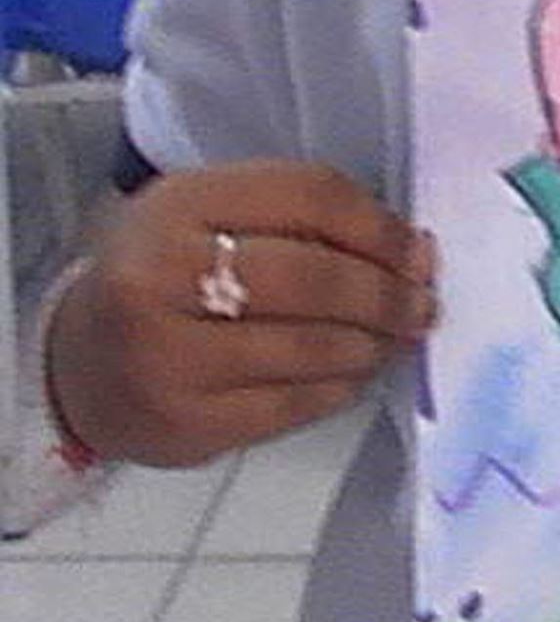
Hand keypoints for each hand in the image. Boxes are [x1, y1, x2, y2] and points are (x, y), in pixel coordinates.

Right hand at [46, 162, 435, 468]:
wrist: (76, 364)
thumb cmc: (164, 276)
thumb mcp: (210, 216)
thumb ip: (300, 218)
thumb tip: (411, 251)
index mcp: (178, 204)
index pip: (309, 196)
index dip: (378, 226)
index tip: (417, 249)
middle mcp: (163, 276)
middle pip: (312, 278)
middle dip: (386, 293)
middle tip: (422, 303)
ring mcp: (168, 358)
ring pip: (308, 349)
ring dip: (371, 344)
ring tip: (393, 338)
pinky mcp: (183, 425)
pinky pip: (290, 406)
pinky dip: (338, 388)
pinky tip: (352, 374)